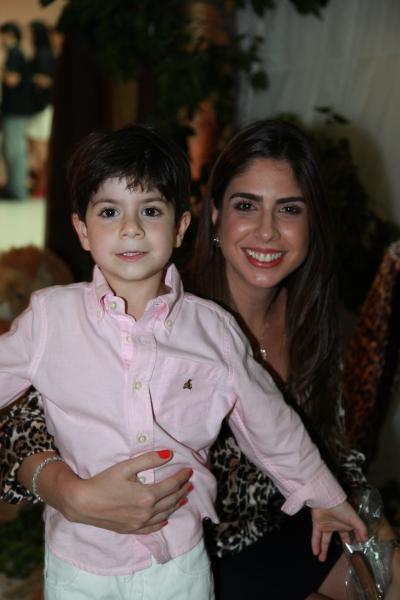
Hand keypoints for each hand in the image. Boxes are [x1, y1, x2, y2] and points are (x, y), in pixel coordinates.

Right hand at [20, 450, 192, 533]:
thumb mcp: (126, 466)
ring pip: (164, 515)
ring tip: (183, 497)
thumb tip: (169, 454)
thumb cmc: (103, 482)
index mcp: (148, 496)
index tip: (189, 470)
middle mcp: (147, 512)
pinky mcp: (131, 530)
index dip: (182, 477)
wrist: (82, 503)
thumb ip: (149, 460)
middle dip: (182, 490)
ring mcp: (139, 523)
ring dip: (176, 505)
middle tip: (189, 482)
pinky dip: (161, 522)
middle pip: (171, 500)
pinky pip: (152, 528)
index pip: (172, 485)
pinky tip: (165, 519)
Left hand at [311, 501, 367, 561]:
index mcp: (345, 524)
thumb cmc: (342, 509)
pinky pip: (315, 536)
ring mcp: (326, 525)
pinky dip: (315, 544)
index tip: (354, 548)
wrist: (326, 500)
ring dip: (323, 550)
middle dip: (338, 545)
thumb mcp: (355, 519)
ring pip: (324, 540)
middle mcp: (336, 525)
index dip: (352, 540)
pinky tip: (315, 553)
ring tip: (321, 560)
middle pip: (337, 538)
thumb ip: (361, 529)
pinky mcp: (317, 524)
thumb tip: (365, 540)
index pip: (349, 533)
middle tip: (338, 555)